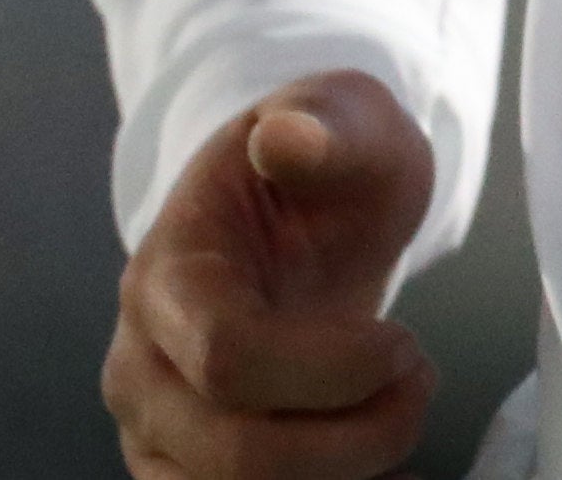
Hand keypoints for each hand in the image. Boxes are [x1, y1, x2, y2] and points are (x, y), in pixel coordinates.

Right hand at [103, 71, 438, 478]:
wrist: (293, 214)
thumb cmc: (322, 167)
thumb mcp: (344, 118)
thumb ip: (323, 124)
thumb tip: (286, 138)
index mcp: (168, 274)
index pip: (226, 357)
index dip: (332, 369)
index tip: (405, 340)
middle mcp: (140, 366)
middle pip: (234, 454)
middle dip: (354, 437)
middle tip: (420, 381)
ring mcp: (156, 431)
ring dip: (345, 476)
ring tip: (404, 413)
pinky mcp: (186, 472)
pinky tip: (388, 472)